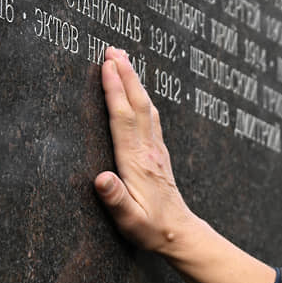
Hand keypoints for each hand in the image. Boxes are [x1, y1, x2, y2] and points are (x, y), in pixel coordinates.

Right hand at [94, 47, 197, 254]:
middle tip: (114, 49)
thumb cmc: (152, 228)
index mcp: (137, 162)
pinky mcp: (160, 154)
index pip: (123, 119)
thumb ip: (115, 200)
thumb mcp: (129, 221)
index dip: (115, 91)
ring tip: (124, 61)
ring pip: (146, 108)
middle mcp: (149, 151)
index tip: (108, 66)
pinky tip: (140, 93)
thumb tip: (100, 179)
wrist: (180, 233)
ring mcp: (157, 150)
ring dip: (135, 83)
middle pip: (136, 106)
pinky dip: (142, 99)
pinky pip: (151, 119)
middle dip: (126, 75)